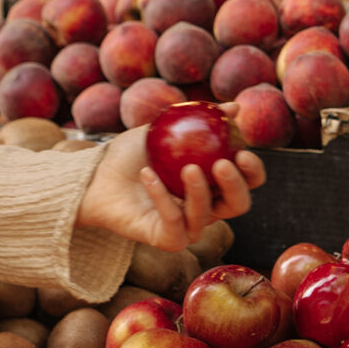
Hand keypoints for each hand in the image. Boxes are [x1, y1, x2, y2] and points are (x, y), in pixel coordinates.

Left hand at [73, 120, 265, 251]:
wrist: (95, 176)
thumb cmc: (130, 154)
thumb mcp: (164, 128)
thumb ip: (198, 116)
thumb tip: (235, 108)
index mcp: (212, 182)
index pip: (247, 181)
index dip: (253, 170)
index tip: (242, 151)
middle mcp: (205, 206)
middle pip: (239, 204)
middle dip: (237, 186)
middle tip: (223, 164)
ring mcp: (187, 226)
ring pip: (207, 216)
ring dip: (200, 192)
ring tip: (187, 168)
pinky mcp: (166, 240)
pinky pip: (174, 224)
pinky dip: (163, 198)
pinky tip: (148, 174)